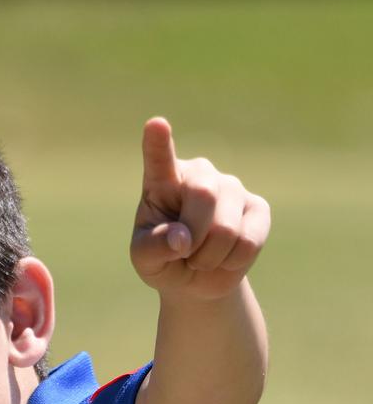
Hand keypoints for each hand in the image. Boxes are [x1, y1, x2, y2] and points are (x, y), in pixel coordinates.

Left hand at [131, 117, 269, 300]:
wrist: (195, 278)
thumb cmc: (164, 259)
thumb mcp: (145, 259)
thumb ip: (153, 247)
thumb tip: (181, 239)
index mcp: (162, 181)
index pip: (159, 159)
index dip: (158, 143)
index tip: (155, 124)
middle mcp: (199, 174)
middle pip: (203, 196)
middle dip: (192, 237)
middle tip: (183, 253)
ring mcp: (231, 187)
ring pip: (226, 228)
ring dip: (208, 257)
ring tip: (200, 257)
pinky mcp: (258, 208)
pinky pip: (248, 242)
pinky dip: (231, 262)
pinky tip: (224, 257)